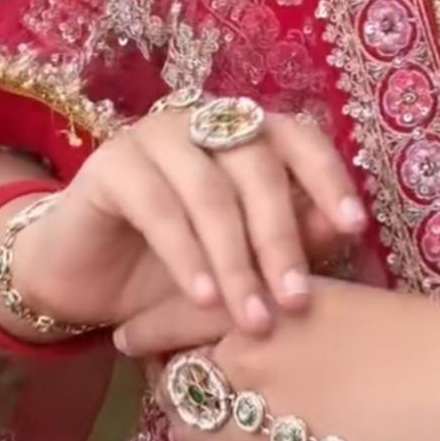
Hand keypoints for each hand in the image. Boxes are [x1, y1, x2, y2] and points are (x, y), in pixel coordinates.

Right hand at [13, 104, 367, 335]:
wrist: (85, 281)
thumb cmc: (175, 266)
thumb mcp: (242, 259)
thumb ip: (290, 237)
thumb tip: (344, 229)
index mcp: (245, 132)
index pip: (299, 137)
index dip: (328, 178)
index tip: (354, 227)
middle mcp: (205, 121)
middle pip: (257, 167)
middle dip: (281, 238)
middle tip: (295, 301)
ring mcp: (156, 135)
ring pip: (211, 191)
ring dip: (236, 259)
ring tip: (253, 319)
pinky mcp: (112, 163)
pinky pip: (159, 208)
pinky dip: (187, 257)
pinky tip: (204, 299)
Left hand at [118, 278, 439, 440]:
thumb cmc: (415, 325)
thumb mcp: (340, 294)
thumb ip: (283, 300)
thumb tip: (246, 305)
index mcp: (265, 308)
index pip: (175, 318)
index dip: (147, 331)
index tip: (131, 337)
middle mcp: (252, 365)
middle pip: (176, 381)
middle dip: (168, 385)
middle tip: (174, 385)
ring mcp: (267, 426)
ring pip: (189, 436)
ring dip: (181, 434)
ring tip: (187, 431)